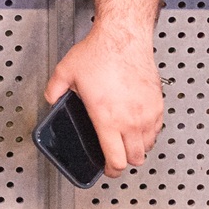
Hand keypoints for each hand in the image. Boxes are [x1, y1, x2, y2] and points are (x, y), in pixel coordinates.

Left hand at [44, 27, 164, 178]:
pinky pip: (157, 130)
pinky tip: (138, 126)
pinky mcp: (158, 104)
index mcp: (107, 119)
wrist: (124, 36)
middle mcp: (130, 120)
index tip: (106, 169)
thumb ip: (54, 90)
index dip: (110, 171)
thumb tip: (51, 100)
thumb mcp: (65, 72)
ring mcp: (147, 113)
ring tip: (125, 140)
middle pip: (134, 159)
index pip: (116, 161)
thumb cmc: (100, 52)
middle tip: (114, 155)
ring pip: (147, 147)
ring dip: (137, 148)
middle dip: (123, 161)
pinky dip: (148, 134)